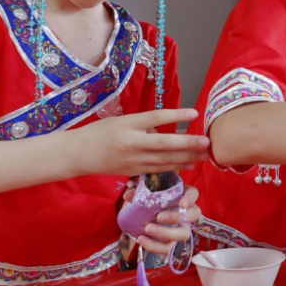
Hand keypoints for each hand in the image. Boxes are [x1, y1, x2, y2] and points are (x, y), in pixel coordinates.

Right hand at [74, 109, 209, 176]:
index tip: (194, 113)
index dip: (176, 115)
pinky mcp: (133, 172)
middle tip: (207, 142)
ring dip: (187, 157)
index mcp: (128, 125)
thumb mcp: (122, 121)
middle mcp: (132, 143)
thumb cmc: (100, 132)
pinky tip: (189, 164)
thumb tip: (167, 131)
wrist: (78, 154)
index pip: (155, 118)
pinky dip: (175, 167)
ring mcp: (133, 160)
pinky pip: (157, 169)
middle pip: (164, 144)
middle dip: (188, 143)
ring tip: (205, 155)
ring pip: (164, 160)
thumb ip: (144, 125)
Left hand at [121, 183, 200, 254]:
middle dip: (176, 217)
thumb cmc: (149, 200)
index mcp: (182, 195)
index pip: (193, 194)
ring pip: (183, 234)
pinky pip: (167, 247)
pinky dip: (154, 246)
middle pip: (193, 215)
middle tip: (159, 217)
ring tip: (148, 229)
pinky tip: (141, 239)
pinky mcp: (170, 242)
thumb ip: (137, 192)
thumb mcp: (144, 193)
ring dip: (165, 233)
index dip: (190, 199)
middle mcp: (186, 212)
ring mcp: (180, 228)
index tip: (182, 204)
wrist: (142, 216)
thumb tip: (128, 195)